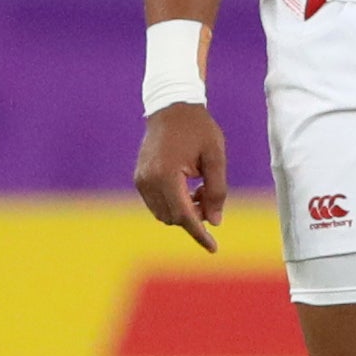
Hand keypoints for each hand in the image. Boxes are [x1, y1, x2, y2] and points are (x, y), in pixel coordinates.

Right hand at [133, 101, 226, 250]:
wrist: (171, 108)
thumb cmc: (198, 129)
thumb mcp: (216, 157)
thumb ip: (216, 191)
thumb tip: (214, 222)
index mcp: (167, 175)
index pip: (184, 215)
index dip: (199, 233)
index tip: (213, 248)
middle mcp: (148, 181)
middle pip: (173, 217)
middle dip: (195, 218)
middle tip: (211, 199)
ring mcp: (141, 180)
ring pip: (164, 214)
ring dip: (184, 212)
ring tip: (200, 190)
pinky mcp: (139, 178)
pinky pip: (157, 203)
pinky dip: (174, 204)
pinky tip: (188, 188)